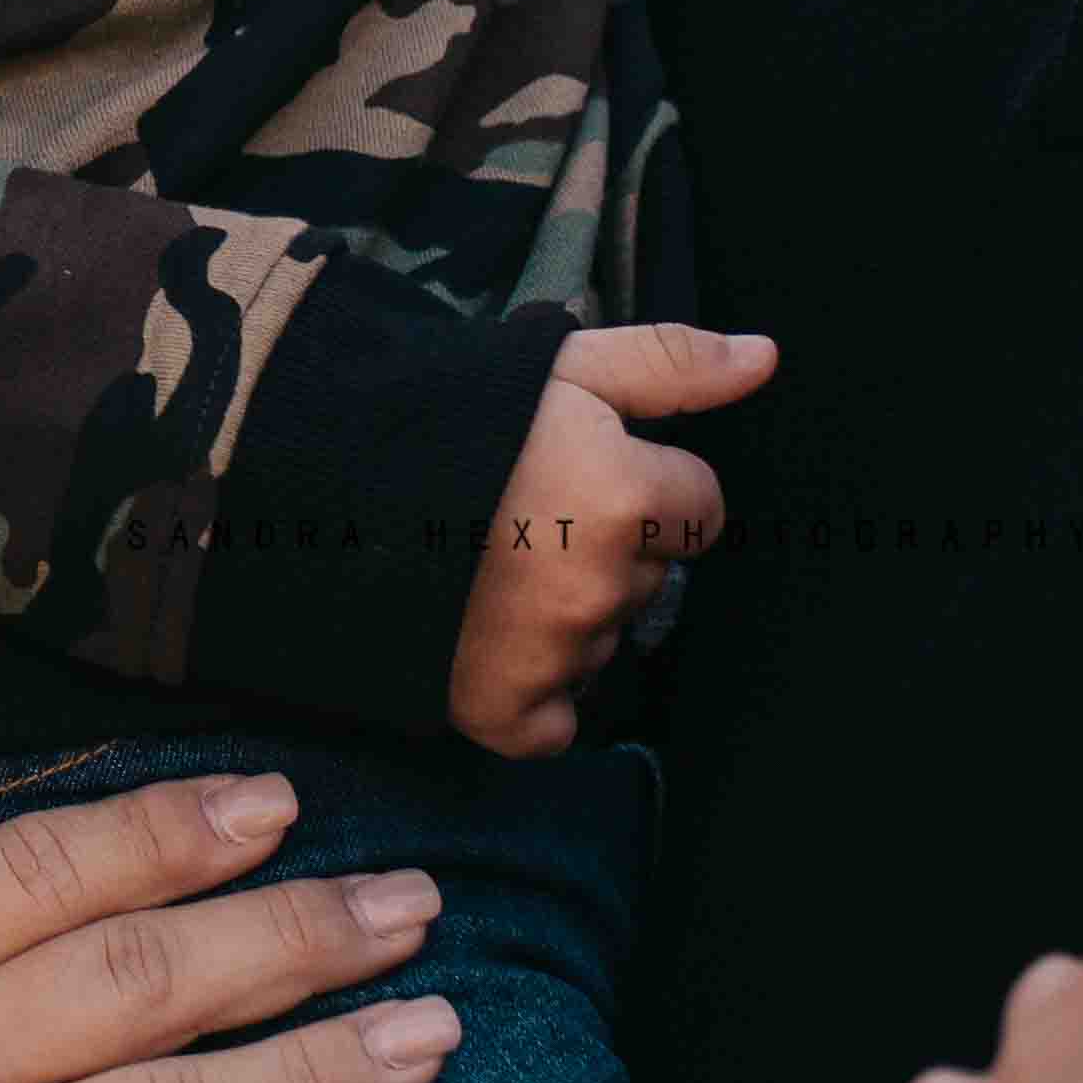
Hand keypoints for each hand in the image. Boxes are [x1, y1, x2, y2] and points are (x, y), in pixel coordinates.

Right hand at [448, 324, 770, 754]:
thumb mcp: (562, 364)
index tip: (576, 469)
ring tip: (489, 564)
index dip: (644, 481)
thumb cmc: (448, 410)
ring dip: (568, 612)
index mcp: (624, 496)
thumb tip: (767, 358)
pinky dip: (534, 696)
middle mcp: (600, 581)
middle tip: (521, 512)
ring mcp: (553, 651)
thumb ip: (673, 362)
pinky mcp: (498, 704)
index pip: (699, 506)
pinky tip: (493, 640)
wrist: (315, 474)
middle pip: (649, 573)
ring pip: (604, 638)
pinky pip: (555, 723)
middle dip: (604, 545)